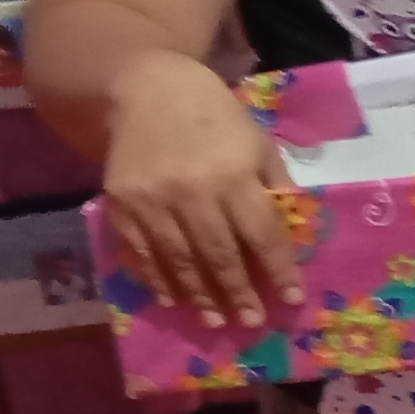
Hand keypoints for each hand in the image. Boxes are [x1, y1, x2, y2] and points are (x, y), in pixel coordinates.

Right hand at [95, 51, 300, 327]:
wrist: (148, 90)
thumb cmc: (216, 119)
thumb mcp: (258, 145)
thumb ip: (275, 188)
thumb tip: (294, 235)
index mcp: (232, 176)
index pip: (262, 235)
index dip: (279, 271)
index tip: (293, 300)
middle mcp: (191, 192)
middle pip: (219, 254)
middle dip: (238, 293)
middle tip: (251, 322)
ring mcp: (150, 200)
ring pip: (178, 259)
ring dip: (198, 296)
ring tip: (216, 321)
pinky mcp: (120, 203)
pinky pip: (140, 251)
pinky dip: (157, 278)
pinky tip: (172, 298)